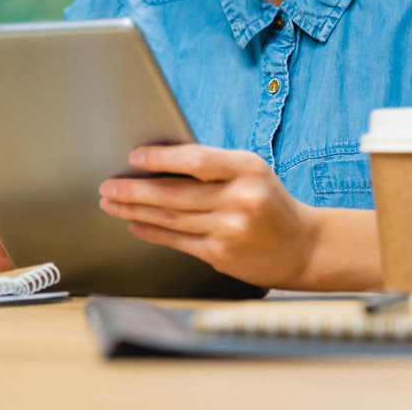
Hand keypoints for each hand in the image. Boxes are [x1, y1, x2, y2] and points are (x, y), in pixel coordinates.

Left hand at [99, 144, 324, 289]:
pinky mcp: (222, 255)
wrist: (303, 247)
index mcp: (247, 169)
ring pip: (171, 218)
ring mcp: (231, 229)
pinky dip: (152, 232)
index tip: (135, 157)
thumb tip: (158, 161)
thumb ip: (213, 166)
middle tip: (108, 185)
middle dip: (134, 190)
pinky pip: (178, 241)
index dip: (161, 158)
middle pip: (174, 194)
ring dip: (135, 210)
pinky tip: (134, 224)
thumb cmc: (269, 202)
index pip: (196, 160)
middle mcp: (240, 199)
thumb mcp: (251, 172)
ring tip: (112, 203)